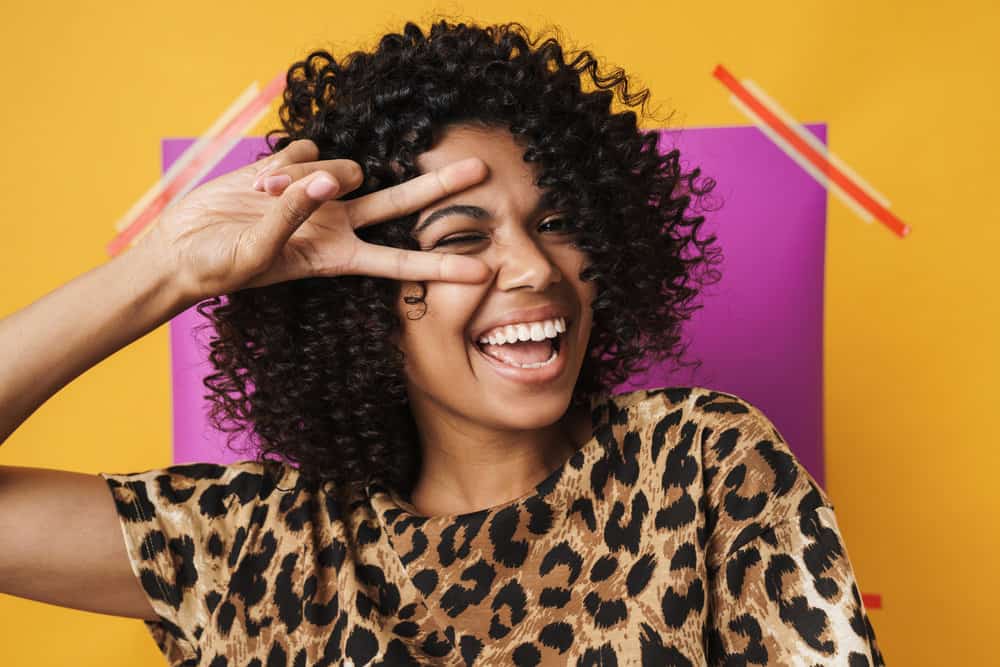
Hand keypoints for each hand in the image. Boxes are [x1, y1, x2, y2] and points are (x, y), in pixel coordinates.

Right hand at [136, 138, 489, 303]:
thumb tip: (327, 179)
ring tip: (261, 196)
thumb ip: (294, 216)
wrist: (181, 249)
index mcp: (336, 257)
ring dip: (307, 175)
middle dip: (439, 187)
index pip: (399, 261)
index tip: (483, 274)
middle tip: (481, 169)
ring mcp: (317, 195)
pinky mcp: (293, 168)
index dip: (441, 266)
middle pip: (400, 202)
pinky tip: (258, 180)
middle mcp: (337, 223)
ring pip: (343, 166)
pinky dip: (285, 160)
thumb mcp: (257, 253)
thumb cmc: (217, 268)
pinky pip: (305, 147)